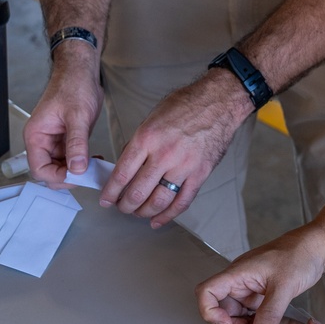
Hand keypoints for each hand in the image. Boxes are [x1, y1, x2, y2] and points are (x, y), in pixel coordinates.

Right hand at [24, 45, 103, 187]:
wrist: (81, 72)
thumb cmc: (73, 85)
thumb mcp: (77, 116)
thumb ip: (76, 143)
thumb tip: (76, 168)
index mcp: (36, 135)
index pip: (39, 169)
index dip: (56, 177)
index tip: (75, 176)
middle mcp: (43, 140)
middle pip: (49, 172)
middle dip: (68, 176)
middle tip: (87, 174)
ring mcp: (55, 141)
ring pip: (62, 167)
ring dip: (77, 170)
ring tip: (94, 166)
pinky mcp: (67, 139)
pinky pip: (72, 158)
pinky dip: (82, 162)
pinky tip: (94, 160)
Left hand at [99, 69, 252, 226]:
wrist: (218, 102)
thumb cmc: (186, 105)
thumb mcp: (152, 117)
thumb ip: (139, 143)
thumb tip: (127, 165)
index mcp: (147, 138)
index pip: (122, 174)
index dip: (111, 192)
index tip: (106, 199)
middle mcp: (163, 155)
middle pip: (138, 192)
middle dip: (125, 205)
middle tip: (121, 207)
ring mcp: (183, 167)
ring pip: (158, 201)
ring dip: (144, 212)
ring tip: (137, 213)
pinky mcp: (200, 174)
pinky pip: (182, 201)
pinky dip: (168, 215)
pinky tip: (158, 220)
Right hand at [196, 229, 324, 323]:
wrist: (316, 247)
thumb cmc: (299, 256)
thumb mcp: (284, 287)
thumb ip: (270, 314)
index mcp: (238, 273)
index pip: (207, 292)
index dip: (210, 311)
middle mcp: (239, 281)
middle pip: (221, 308)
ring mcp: (249, 287)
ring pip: (235, 313)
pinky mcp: (260, 293)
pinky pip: (249, 312)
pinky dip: (254, 323)